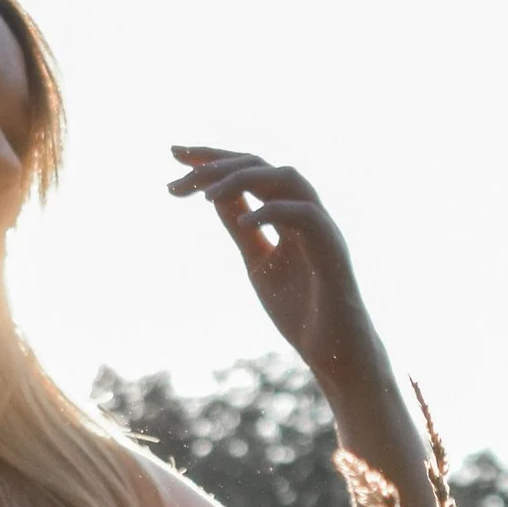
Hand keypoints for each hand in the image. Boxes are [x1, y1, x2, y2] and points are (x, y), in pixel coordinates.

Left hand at [168, 146, 373, 384]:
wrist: (333, 351)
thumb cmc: (299, 309)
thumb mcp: (257, 261)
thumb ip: (240, 227)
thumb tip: (214, 196)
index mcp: (287, 211)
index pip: (248, 170)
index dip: (213, 158)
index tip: (175, 155)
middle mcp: (305, 209)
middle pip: (261, 165)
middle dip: (218, 162)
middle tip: (178, 167)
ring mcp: (321, 226)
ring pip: (285, 178)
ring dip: (243, 178)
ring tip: (206, 193)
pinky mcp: (332, 250)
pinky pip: (305, 217)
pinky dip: (274, 213)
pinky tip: (244, 222)